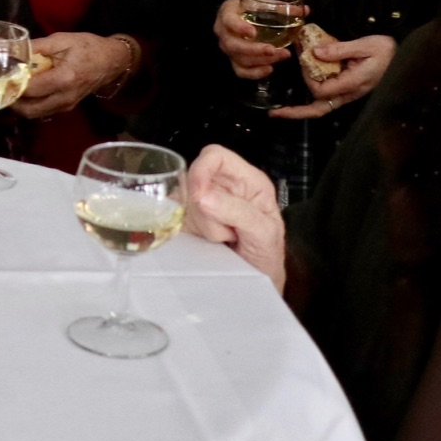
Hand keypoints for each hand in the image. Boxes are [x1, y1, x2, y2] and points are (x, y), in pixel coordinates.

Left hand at [13, 33, 130, 117]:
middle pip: (30, 109)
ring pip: (35, 114)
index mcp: (64, 78)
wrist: (111, 60)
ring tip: (12, 88)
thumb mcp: (62, 40)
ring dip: (21, 105)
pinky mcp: (67, 107)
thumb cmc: (88, 47)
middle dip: (13, 100)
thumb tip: (15, 51)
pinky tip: (26, 92)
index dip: (14, 84)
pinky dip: (31, 105)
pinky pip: (43, 111)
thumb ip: (37, 46)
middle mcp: (65, 97)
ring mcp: (67, 105)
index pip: (31, 89)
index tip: (2, 76)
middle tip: (3, 86)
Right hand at [182, 143, 285, 290]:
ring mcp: (202, 204)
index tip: (198, 194)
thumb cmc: (268, 255)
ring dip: (198, 225)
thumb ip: (238, 211)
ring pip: (182, 201)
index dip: (202, 169)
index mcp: (246, 180)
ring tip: (221, 240)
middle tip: (223, 231)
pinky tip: (205, 243)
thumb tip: (203, 195)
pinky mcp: (188, 221)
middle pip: (193, 179)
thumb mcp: (264, 233)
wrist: (256, 283)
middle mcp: (222, 187)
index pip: (216, 156)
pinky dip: (185, 233)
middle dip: (202, 208)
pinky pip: (173, 218)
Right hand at [215, 0, 304, 77]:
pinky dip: (255, 73)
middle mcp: (223, 33)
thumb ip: (280, 7)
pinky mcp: (233, 60)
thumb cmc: (250, 7)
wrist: (239, 15)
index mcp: (227, 14)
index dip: (239, 28)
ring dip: (262, 60)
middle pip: (234, 46)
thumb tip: (304, 10)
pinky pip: (241, 71)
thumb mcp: (261, 2)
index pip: (229, 21)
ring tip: (282, 55)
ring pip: (240, 60)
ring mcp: (227, 49)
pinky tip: (270, 68)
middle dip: (255, 50)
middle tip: (274, 49)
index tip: (254, 32)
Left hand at [270, 34, 395, 119]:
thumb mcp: (365, 45)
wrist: (403, 57)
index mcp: (353, 84)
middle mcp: (348, 93)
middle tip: (274, 114)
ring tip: (280, 111)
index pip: (321, 90)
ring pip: (321, 108)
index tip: (303, 59)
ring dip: (301, 110)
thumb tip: (314, 53)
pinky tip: (298, 96)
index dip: (307, 78)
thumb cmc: (387, 51)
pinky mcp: (347, 90)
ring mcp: (347, 94)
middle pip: (319, 110)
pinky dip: (311, 100)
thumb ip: (339, 50)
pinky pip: (326, 99)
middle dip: (296, 113)